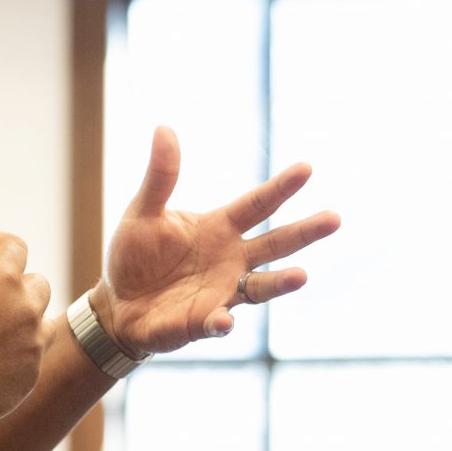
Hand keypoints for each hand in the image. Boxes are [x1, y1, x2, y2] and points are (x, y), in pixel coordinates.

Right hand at [0, 224, 50, 429]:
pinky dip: (21, 357)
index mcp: (3, 280)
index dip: (3, 244)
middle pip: (39, 285)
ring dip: (29, 322)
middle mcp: (26, 310)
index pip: (17, 247)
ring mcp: (32, 346)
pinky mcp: (30, 378)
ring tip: (0, 330)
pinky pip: (34, 360)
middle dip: (20, 285)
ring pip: (45, 324)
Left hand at [95, 126, 338, 354]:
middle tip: (335, 218)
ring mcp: (223, 291)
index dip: (281, 188)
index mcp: (220, 227)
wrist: (116, 303)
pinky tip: (224, 320)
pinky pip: (217, 322)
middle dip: (305, 232)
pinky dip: (222, 322)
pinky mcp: (203, 322)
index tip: (306, 168)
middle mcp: (231, 259)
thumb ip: (160, 177)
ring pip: (261, 287)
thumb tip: (164, 128)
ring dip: (281, 283)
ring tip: (302, 276)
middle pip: (275, 244)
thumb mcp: (143, 212)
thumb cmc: (134, 255)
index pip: (257, 204)